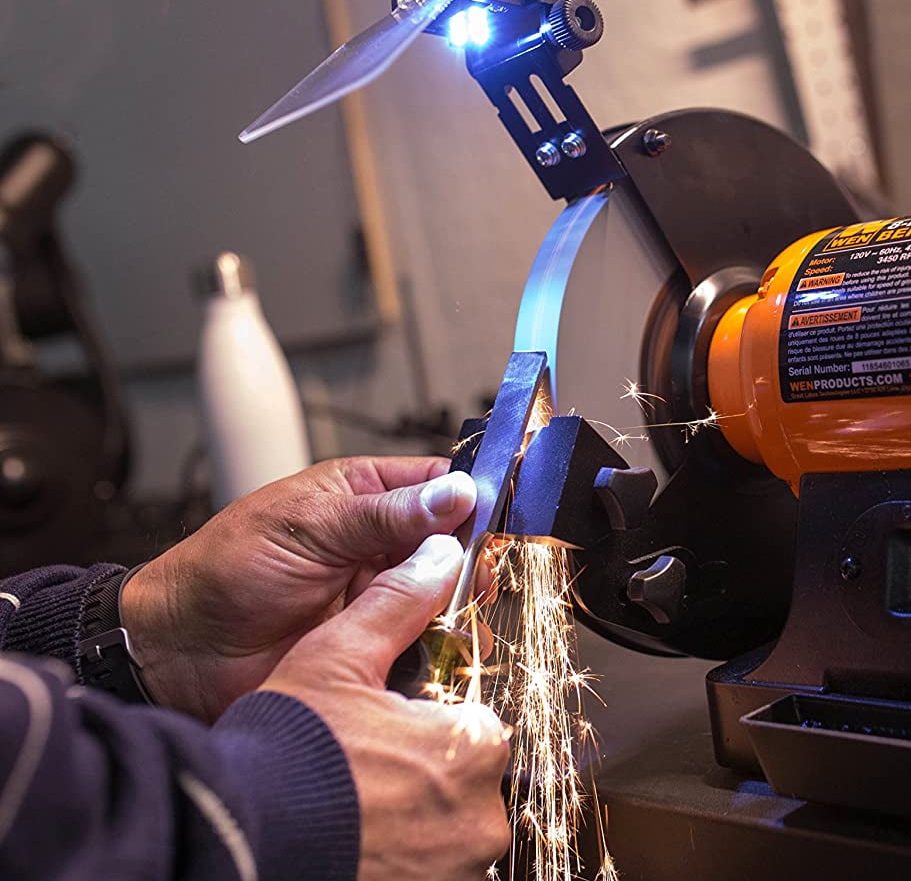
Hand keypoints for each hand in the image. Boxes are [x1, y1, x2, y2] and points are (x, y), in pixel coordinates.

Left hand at [121, 457, 478, 720]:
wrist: (181, 651)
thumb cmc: (225, 571)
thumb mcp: (309, 527)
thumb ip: (386, 514)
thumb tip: (456, 494)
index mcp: (366, 495)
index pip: (441, 483)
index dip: (476, 496)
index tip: (505, 513)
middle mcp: (382, 544)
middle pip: (457, 542)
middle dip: (474, 557)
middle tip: (480, 574)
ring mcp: (383, 596)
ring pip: (449, 593)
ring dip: (462, 604)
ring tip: (464, 613)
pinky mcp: (378, 645)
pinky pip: (428, 642)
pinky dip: (443, 646)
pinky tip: (448, 647)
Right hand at [262, 534, 511, 880]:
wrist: (234, 840)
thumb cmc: (287, 751)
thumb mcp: (338, 658)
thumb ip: (397, 604)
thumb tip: (438, 555)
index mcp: (475, 746)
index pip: (470, 724)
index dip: (424, 723)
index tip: (384, 732)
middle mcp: (482, 818)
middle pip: (462, 782)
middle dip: (420, 776)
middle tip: (361, 772)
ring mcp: (460, 870)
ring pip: (447, 833)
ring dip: (411, 823)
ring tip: (351, 809)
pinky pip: (429, 873)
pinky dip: (399, 861)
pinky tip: (355, 844)